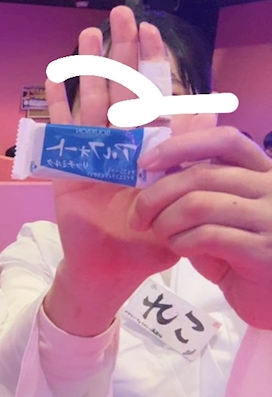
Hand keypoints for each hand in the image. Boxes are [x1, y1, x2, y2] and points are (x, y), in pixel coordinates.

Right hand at [45, 7, 181, 300]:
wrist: (111, 269)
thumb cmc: (149, 242)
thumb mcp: (180, 201)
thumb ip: (190, 165)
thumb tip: (206, 120)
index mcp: (149, 148)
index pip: (153, 95)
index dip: (154, 63)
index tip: (154, 31)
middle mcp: (119, 143)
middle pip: (121, 88)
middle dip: (123, 51)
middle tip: (122, 14)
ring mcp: (90, 152)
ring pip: (91, 101)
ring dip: (89, 67)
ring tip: (90, 33)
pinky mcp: (66, 167)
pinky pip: (59, 131)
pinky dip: (55, 105)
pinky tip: (54, 77)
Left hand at [131, 127, 271, 328]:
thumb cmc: (242, 255)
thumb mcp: (222, 216)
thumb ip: (198, 192)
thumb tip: (152, 172)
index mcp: (263, 171)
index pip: (225, 140)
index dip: (181, 146)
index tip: (146, 162)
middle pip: (200, 175)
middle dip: (156, 195)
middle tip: (137, 216)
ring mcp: (271, 218)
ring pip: (197, 204)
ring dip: (165, 221)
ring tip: (161, 234)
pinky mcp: (264, 250)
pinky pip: (206, 236)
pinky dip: (181, 242)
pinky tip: (180, 249)